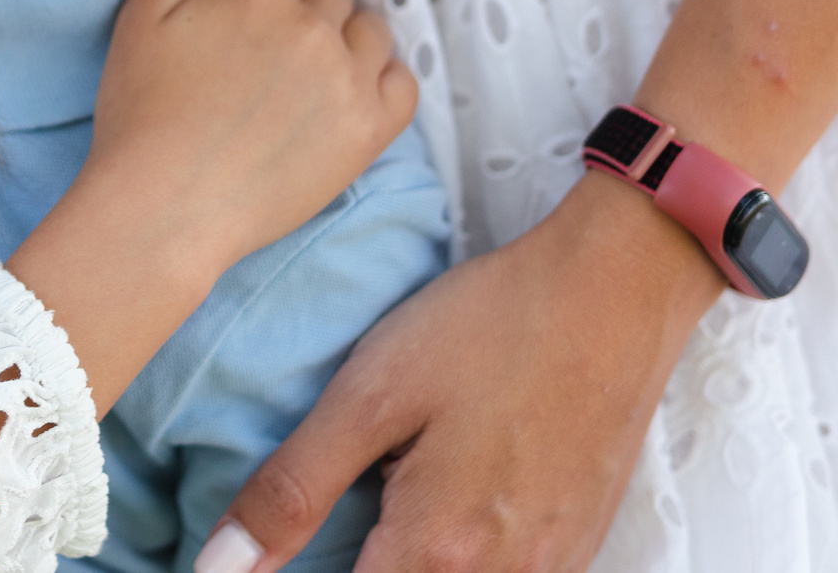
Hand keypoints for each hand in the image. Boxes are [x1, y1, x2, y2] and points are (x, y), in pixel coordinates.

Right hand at [11, 0, 414, 405]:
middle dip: (304, 8)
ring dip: (343, 41)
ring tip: (301, 79)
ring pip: (370, 30)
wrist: (164, 208)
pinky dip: (379, 82)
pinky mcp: (368, 133)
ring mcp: (347, 81)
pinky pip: (402, 83)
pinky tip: (341, 98)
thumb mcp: (141, 11)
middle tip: (264, 55)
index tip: (248, 11)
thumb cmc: (141, 112)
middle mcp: (313, 28)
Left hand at [199, 172, 723, 572]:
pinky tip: (445, 512)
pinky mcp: (579, 545)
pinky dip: (461, 558)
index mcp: (437, 549)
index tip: (270, 555)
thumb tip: (221, 565)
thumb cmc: (493, 328)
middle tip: (332, 523)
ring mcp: (551, 568)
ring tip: (382, 510)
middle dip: (359, 565)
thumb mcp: (371, 394)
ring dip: (408, 563)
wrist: (617, 292)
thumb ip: (294, 488)